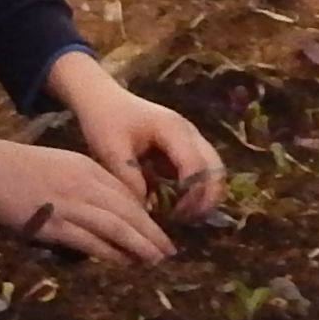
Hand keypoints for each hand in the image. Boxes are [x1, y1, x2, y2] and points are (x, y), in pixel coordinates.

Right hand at [0, 118, 171, 263]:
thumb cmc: (15, 167)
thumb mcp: (58, 165)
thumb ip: (82, 183)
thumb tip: (103, 210)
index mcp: (86, 167)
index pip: (127, 192)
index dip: (146, 213)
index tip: (158, 229)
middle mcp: (84, 184)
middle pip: (129, 210)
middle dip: (152, 232)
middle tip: (169, 250)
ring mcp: (69, 204)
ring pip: (116, 226)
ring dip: (140, 244)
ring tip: (155, 259)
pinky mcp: (52, 225)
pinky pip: (90, 241)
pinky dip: (111, 253)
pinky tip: (124, 262)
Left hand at [48, 54, 225, 221]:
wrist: (102, 97)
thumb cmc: (105, 120)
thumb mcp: (110, 150)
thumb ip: (129, 179)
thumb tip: (147, 211)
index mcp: (173, 130)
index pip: (196, 167)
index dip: (191, 196)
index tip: (174, 216)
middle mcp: (190, 132)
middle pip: (216, 169)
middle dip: (207, 199)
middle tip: (186, 221)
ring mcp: (191, 138)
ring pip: (214, 171)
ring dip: (205, 195)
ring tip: (184, 217)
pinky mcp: (186, 146)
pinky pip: (202, 170)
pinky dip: (197, 189)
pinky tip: (177, 205)